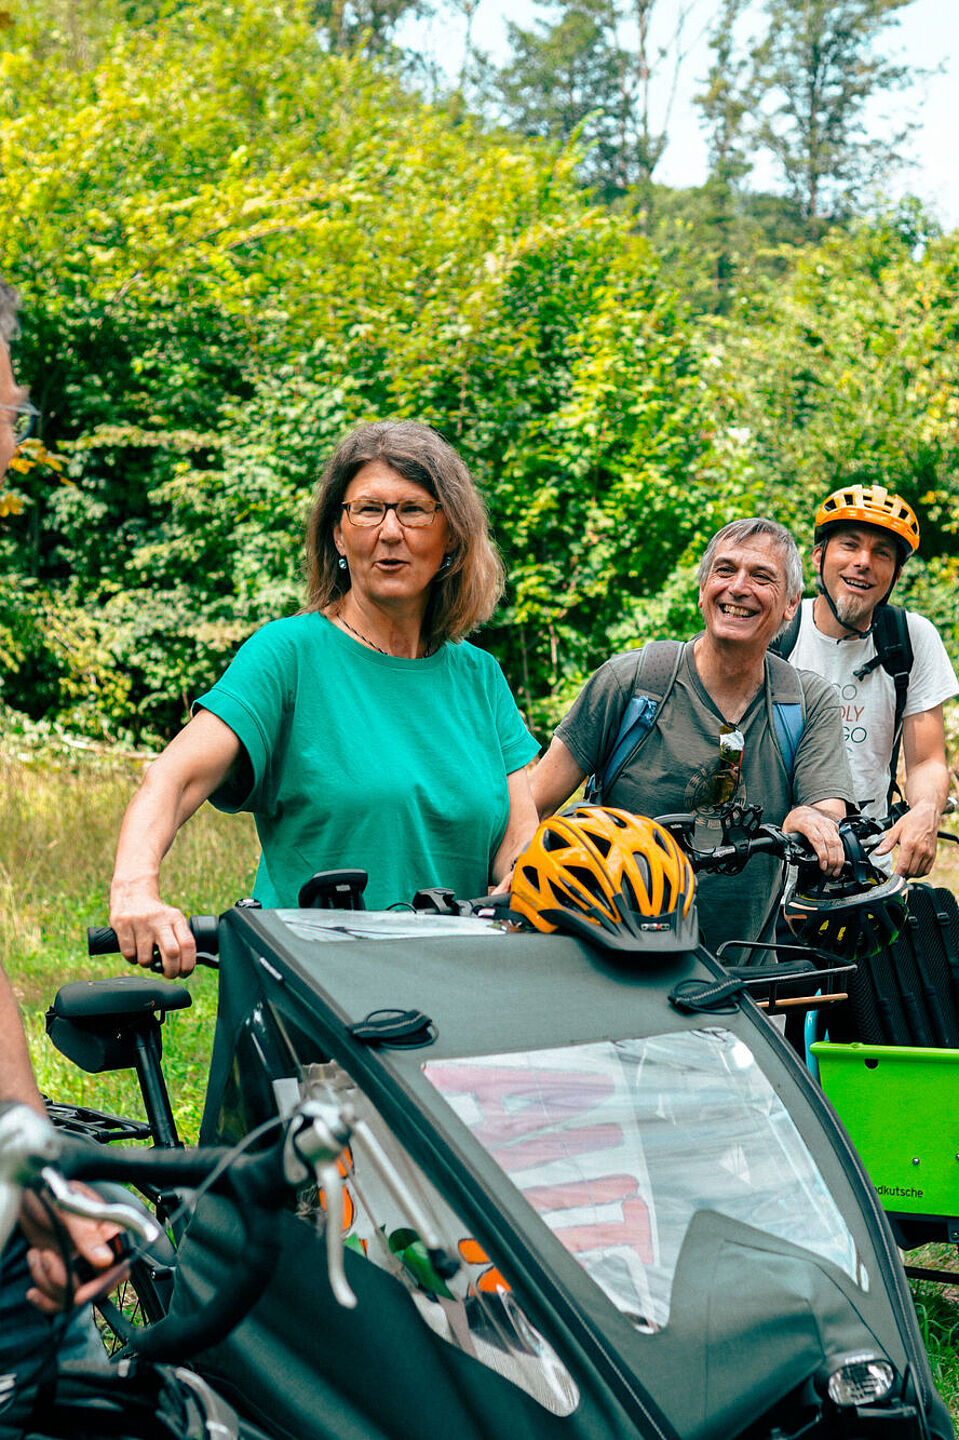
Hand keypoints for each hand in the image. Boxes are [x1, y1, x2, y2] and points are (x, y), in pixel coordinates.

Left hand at [19, 1188, 127, 1314]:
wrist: (27, 1196)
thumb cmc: (50, 1191)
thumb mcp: (68, 1207)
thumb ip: (87, 1233)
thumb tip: (106, 1259)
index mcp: (108, 1232)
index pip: (120, 1267)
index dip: (104, 1282)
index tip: (83, 1288)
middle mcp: (96, 1252)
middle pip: (96, 1288)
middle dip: (67, 1283)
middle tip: (48, 1259)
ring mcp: (78, 1265)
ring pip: (73, 1296)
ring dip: (49, 1283)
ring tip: (37, 1255)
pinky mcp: (60, 1274)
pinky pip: (59, 1301)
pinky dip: (44, 1300)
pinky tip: (33, 1290)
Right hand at [109, 884, 195, 976]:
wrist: (133, 892)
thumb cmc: (155, 914)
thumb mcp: (173, 919)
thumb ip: (180, 938)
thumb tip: (186, 966)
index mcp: (175, 918)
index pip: (188, 944)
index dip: (188, 964)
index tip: (184, 973)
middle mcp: (159, 919)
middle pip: (171, 953)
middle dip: (171, 970)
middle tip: (169, 974)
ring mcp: (140, 922)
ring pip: (146, 958)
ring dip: (147, 965)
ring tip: (147, 957)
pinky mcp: (123, 924)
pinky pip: (129, 954)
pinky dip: (133, 960)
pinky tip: (135, 951)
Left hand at [782, 805, 843, 875]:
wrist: (803, 811)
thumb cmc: (795, 821)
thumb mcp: (787, 831)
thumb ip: (789, 843)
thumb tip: (789, 856)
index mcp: (806, 824)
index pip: (817, 839)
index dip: (822, 853)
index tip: (823, 865)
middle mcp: (820, 823)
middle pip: (830, 842)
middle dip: (832, 860)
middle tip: (829, 872)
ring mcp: (828, 824)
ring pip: (838, 842)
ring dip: (838, 859)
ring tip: (835, 871)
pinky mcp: (834, 827)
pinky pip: (840, 841)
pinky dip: (841, 853)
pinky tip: (839, 863)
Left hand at [873, 800, 939, 877]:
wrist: (927, 816)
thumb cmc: (912, 821)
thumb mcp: (896, 830)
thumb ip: (887, 843)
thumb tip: (878, 853)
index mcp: (910, 844)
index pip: (903, 867)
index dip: (896, 875)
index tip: (891, 878)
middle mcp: (921, 850)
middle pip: (910, 872)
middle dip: (902, 875)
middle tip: (896, 872)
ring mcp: (928, 854)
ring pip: (918, 873)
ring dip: (910, 874)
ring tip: (904, 869)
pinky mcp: (933, 855)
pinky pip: (926, 870)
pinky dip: (919, 872)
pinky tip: (913, 868)